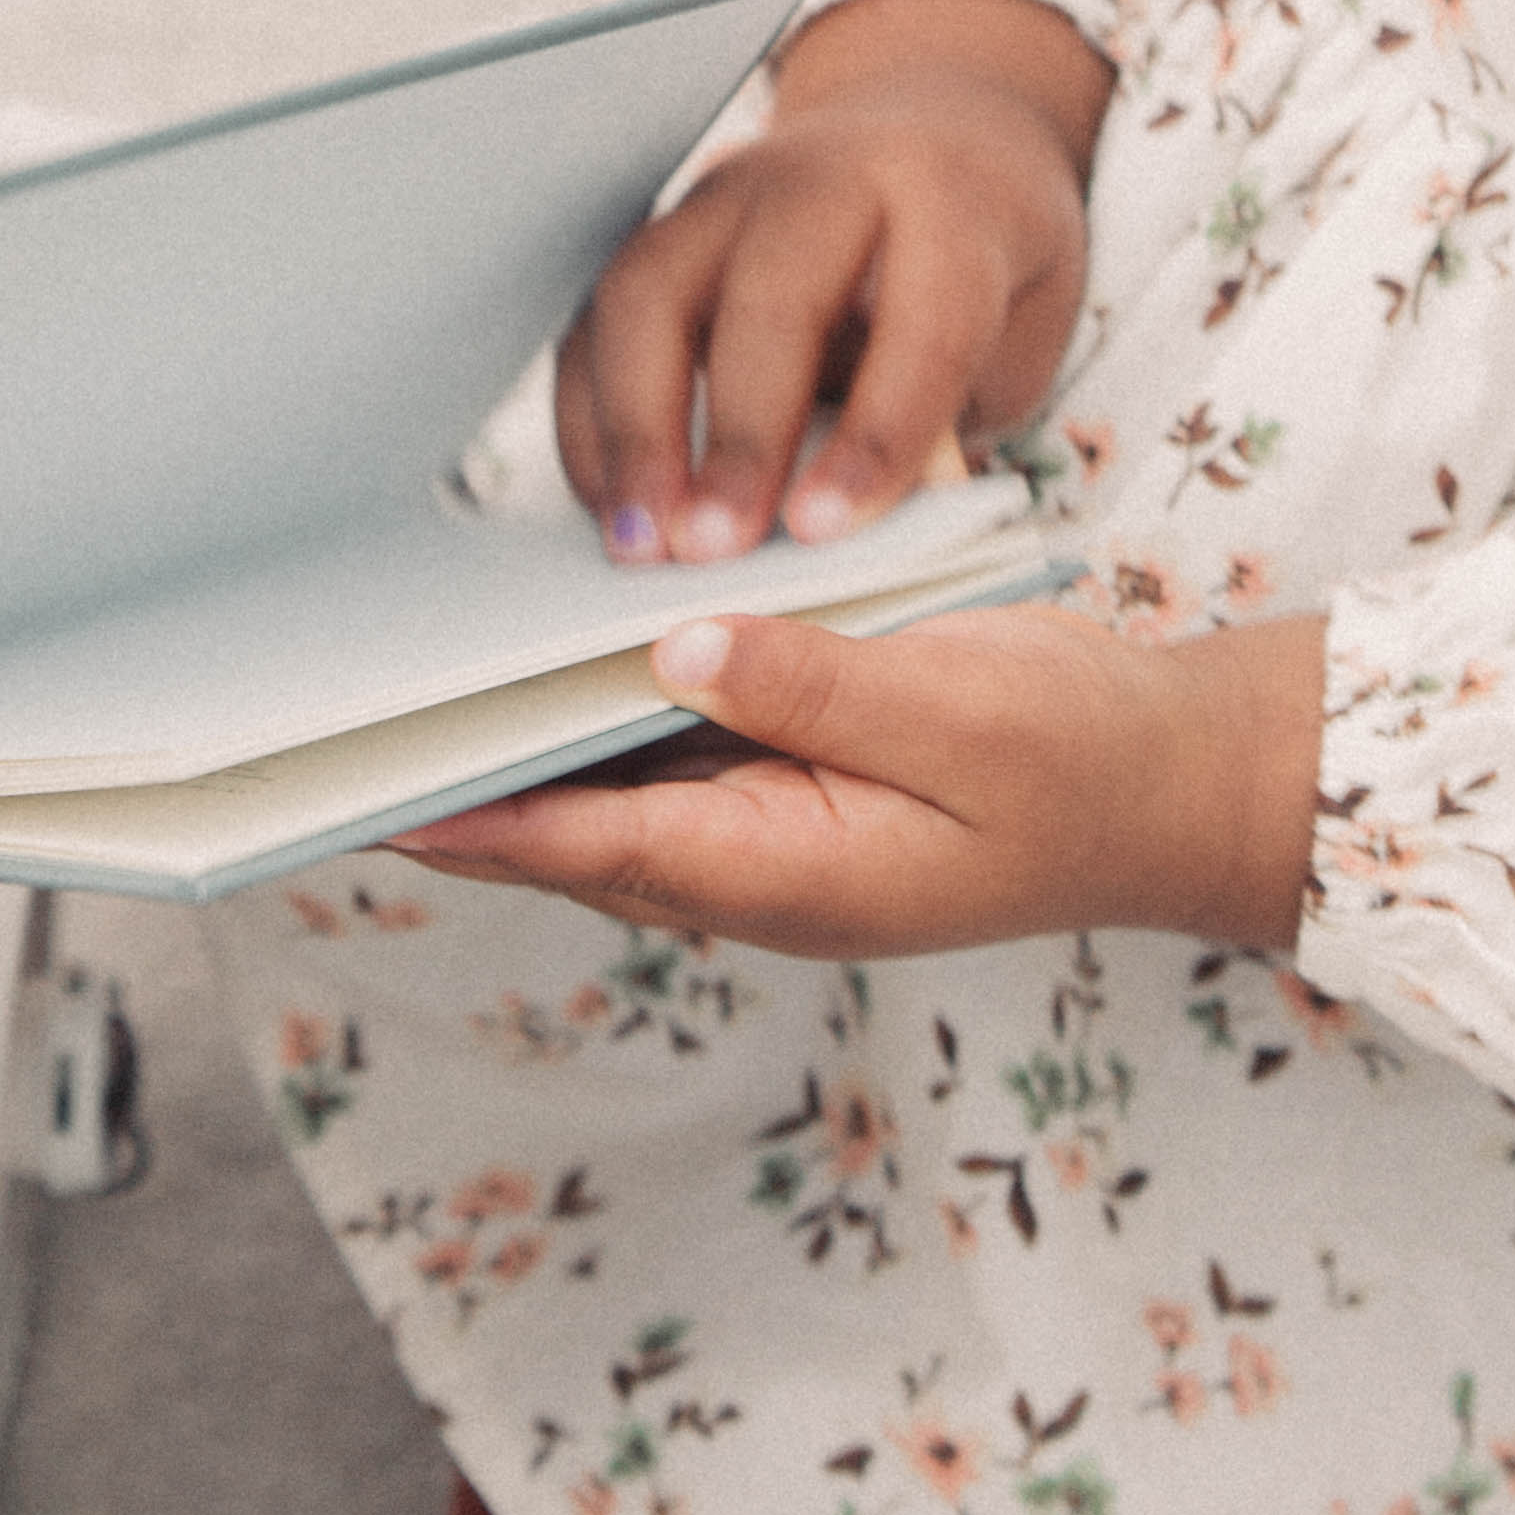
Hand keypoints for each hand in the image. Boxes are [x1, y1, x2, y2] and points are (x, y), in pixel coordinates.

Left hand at [397, 599, 1325, 963]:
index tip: (368, 794)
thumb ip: (813, 683)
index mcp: (789, 871)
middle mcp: (759, 870)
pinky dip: (610, 709)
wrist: (1172, 785)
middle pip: (574, 831)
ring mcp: (776, 833)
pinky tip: (559, 643)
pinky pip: (675, 755)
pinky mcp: (797, 787)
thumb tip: (674, 650)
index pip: (591, 845)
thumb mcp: (958, 704)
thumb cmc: (1084, 758)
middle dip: (466, 784)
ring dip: (528, 743)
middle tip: (341, 724)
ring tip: (411, 676)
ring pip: (615, 792)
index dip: (473, 820)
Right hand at [562, 0, 1110, 565]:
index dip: (875, 433)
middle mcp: (826, 179)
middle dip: (737, 438)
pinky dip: (592, 419)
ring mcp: (726, 194)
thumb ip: (948, 420)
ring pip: (649, 297)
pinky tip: (613, 503)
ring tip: (640, 543)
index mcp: (947, 203)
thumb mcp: (1016, 335)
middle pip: (768, 301)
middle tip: (714, 550)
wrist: (929, 133)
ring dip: (636, 432)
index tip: (824, 531)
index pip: (921, 321)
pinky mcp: (659, 228)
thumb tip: (844, 526)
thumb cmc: (981, 263)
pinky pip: (598, 321)